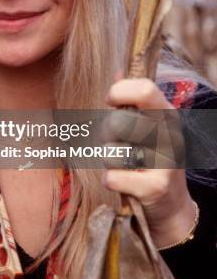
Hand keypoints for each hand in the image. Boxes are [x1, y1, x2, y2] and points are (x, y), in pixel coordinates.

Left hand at [102, 78, 196, 247]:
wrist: (171, 207)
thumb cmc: (151, 160)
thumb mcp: (148, 127)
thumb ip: (132, 101)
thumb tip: (118, 71)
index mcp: (167, 114)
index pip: (145, 89)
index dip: (119, 91)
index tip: (110, 101)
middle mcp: (170, 135)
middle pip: (119, 122)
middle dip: (106, 133)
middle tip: (115, 142)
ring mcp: (166, 162)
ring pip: (112, 151)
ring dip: (109, 159)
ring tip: (124, 165)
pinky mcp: (155, 188)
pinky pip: (113, 176)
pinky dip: (110, 181)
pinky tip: (124, 183)